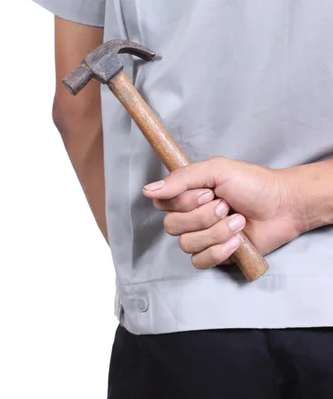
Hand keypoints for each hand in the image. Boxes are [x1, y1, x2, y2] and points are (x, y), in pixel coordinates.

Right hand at [142, 156, 304, 269]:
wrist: (284, 206)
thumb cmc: (254, 184)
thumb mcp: (216, 170)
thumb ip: (180, 179)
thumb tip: (147, 191)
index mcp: (187, 194)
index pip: (162, 203)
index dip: (183, 202)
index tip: (207, 193)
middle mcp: (190, 216)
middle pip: (171, 226)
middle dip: (202, 217)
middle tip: (226, 206)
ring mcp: (202, 237)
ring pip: (186, 244)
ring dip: (215, 232)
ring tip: (238, 221)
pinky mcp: (215, 255)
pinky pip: (199, 261)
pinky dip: (218, 251)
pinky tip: (236, 242)